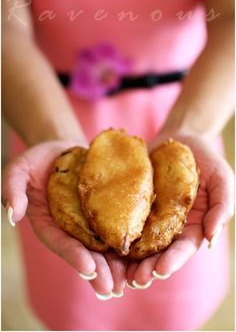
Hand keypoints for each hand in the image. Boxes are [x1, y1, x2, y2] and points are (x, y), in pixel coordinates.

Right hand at [2, 141, 125, 298]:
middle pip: (85, 252)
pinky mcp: (105, 211)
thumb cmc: (38, 160)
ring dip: (115, 265)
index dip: (73, 256)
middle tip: (111, 288)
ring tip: (129, 281)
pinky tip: (141, 253)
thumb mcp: (20, 170)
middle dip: (98, 270)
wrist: (63, 148)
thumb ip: (13, 189)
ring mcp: (89, 221)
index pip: (61, 243)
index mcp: (49, 223)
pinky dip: (127, 241)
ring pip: (103, 247)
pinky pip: (117, 227)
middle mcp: (70, 227)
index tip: (88, 268)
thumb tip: (12, 214)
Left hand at [127, 131, 233, 287]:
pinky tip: (105, 244)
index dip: (174, 260)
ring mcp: (150, 215)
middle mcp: (169, 226)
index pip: (183, 248)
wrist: (180, 138)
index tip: (161, 269)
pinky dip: (116, 233)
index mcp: (192, 225)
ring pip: (138, 242)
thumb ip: (221, 207)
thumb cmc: (205, 159)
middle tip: (136, 279)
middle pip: (158, 252)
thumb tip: (212, 239)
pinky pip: (124, 219)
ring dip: (129, 259)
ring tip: (119, 272)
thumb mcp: (222, 179)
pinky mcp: (133, 203)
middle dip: (148, 266)